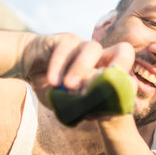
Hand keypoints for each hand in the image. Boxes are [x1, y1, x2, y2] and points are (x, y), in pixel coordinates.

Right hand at [17, 33, 134, 103]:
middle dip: (120, 65)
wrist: (28, 64)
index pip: (127, 72)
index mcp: (105, 71)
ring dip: (82, 69)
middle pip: (123, 50)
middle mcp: (100, 56)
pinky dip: (59, 66)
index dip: (126, 86)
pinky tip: (53, 82)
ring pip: (92, 48)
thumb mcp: (65, 100)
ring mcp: (83, 45)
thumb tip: (91, 115)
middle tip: (107, 86)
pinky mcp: (65, 39)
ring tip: (70, 88)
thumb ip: (78, 107)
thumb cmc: (52, 84)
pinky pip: (66, 49)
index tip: (113, 103)